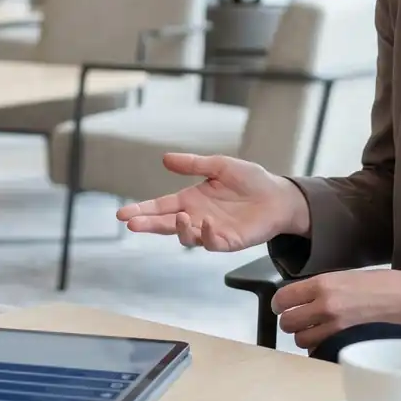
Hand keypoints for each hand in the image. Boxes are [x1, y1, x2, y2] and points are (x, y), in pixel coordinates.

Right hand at [116, 153, 308, 250]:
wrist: (279, 196)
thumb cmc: (250, 180)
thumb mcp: (219, 166)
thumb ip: (193, 164)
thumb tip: (165, 158)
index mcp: (190, 199)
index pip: (160, 206)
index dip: (141, 210)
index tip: (122, 214)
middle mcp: (196, 217)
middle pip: (166, 224)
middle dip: (148, 224)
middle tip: (132, 223)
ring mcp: (211, 231)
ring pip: (186, 236)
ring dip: (178, 229)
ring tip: (177, 217)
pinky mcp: (228, 241)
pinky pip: (212, 242)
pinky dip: (206, 235)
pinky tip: (205, 223)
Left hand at [271, 269, 400, 350]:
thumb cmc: (386, 285)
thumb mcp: (347, 276)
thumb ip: (322, 288)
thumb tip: (303, 299)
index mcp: (324, 284)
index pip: (283, 298)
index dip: (279, 304)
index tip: (282, 306)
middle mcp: (325, 306)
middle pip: (287, 323)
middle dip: (291, 322)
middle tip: (300, 320)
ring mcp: (336, 328)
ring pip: (301, 341)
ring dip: (306, 337)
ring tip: (317, 332)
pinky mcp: (347, 345)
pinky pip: (320, 352)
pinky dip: (320, 349)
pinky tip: (330, 341)